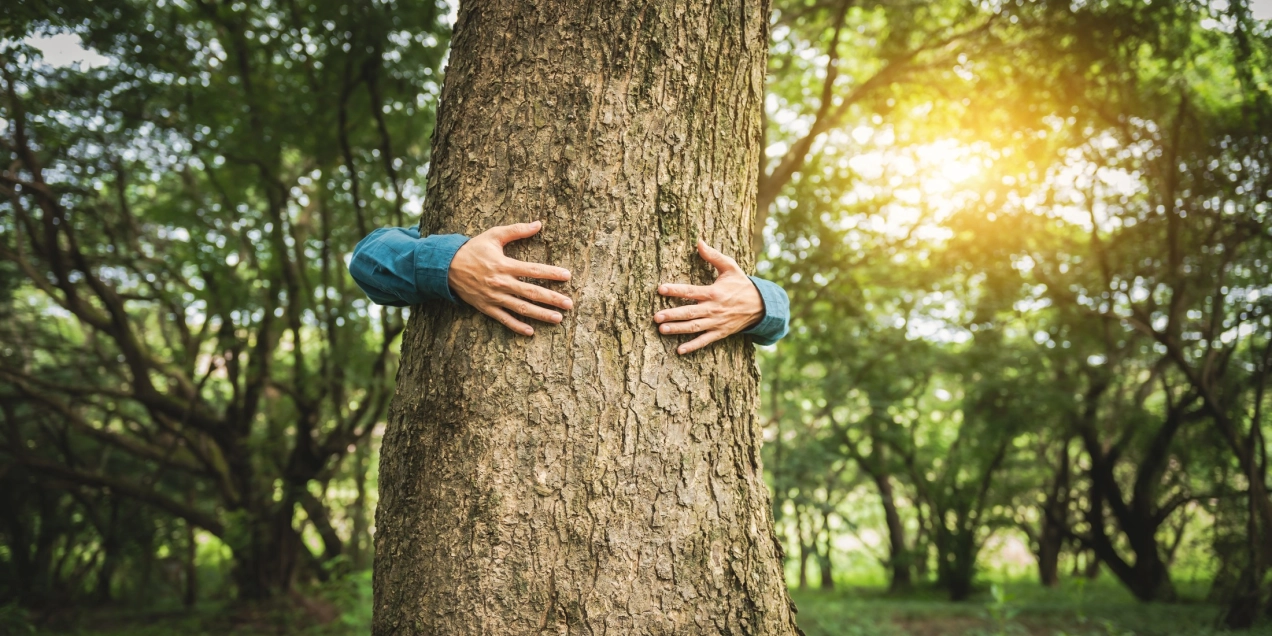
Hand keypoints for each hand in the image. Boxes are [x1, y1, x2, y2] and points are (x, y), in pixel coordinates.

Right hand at [448, 221, 572, 335]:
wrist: (446, 267)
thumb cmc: (473, 249)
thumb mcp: (494, 235)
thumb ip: (517, 231)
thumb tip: (538, 224)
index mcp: (505, 265)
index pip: (533, 270)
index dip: (551, 273)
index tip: (567, 276)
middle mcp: (501, 283)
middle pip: (531, 292)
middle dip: (552, 299)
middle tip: (569, 304)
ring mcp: (494, 297)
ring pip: (521, 308)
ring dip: (540, 314)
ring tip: (558, 318)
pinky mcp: (486, 307)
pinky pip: (504, 319)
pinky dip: (517, 326)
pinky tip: (531, 331)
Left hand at [654, 240, 763, 354]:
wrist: (760, 305)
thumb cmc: (741, 284)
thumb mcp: (730, 267)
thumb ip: (713, 256)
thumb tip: (699, 241)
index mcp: (714, 292)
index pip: (691, 291)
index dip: (675, 290)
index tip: (661, 289)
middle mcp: (713, 308)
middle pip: (689, 312)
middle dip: (672, 314)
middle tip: (656, 317)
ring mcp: (716, 322)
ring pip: (694, 327)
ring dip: (678, 329)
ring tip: (662, 329)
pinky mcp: (720, 333)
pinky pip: (704, 340)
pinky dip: (693, 346)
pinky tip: (679, 350)